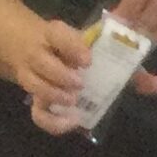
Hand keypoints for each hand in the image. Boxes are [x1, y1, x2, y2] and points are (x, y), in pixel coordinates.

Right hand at [10, 13, 92, 131]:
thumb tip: (130, 65)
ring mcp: (31, 77)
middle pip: (40, 62)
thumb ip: (96, 48)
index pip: (57, 34)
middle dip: (61, 75)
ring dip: (55, 95)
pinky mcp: (34, 99)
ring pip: (35, 86)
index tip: (87, 60)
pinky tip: (72, 121)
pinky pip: (39, 114)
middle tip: (80, 83)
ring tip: (74, 100)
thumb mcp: (74, 37)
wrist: (26, 44)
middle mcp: (36, 53)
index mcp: (50, 34)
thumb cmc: (60, 44)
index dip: (71, 47)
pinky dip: (54, 122)